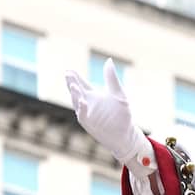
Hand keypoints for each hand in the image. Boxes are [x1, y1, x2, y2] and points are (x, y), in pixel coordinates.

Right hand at [65, 58, 153, 174]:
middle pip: (76, 92)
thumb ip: (111, 78)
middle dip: (72, 83)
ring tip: (74, 85)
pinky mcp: (89, 124)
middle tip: (68, 74)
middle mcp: (87, 104)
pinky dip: (83, 109)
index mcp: (93, 96)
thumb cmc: (122, 115)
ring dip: (75, 95)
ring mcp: (87, 114)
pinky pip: (84, 115)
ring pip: (77, 103)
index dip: (75, 78)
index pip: (81, 84)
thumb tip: (108, 60)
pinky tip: (83, 101)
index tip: (70, 70)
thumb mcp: (118, 94)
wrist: (126, 134)